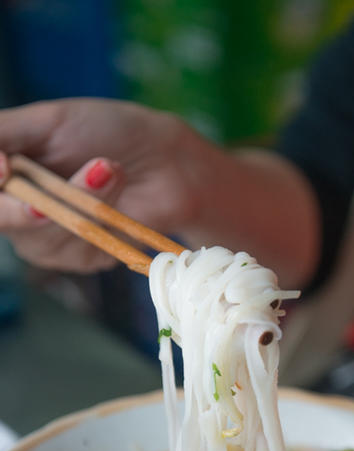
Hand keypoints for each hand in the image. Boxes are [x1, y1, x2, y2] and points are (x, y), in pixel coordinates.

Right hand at [0, 98, 318, 285]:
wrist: (167, 162)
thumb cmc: (111, 132)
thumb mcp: (51, 120)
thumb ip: (4, 134)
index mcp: (6, 172)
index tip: (7, 171)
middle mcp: (18, 208)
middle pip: (5, 222)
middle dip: (38, 203)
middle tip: (82, 175)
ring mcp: (47, 238)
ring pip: (42, 240)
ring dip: (83, 203)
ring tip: (111, 170)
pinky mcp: (80, 259)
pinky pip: (76, 254)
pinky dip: (101, 225)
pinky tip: (119, 203)